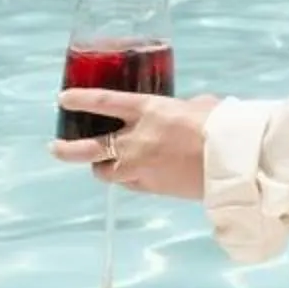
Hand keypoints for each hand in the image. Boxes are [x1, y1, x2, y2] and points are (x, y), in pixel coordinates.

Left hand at [52, 92, 220, 201]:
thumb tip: (187, 108)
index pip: (103, 102)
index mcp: (150, 110)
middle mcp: (137, 138)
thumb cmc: (222, 127)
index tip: (63, 99)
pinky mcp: (151, 188)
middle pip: (89, 147)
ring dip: (101, 168)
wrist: (233, 163)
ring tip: (100, 165)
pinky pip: (129, 185)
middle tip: (55, 147)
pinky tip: (132, 177)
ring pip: (105, 171)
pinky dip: (126, 180)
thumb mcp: (200, 106)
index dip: (79, 100)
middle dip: (67, 148)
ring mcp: (141, 166)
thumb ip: (184, 107)